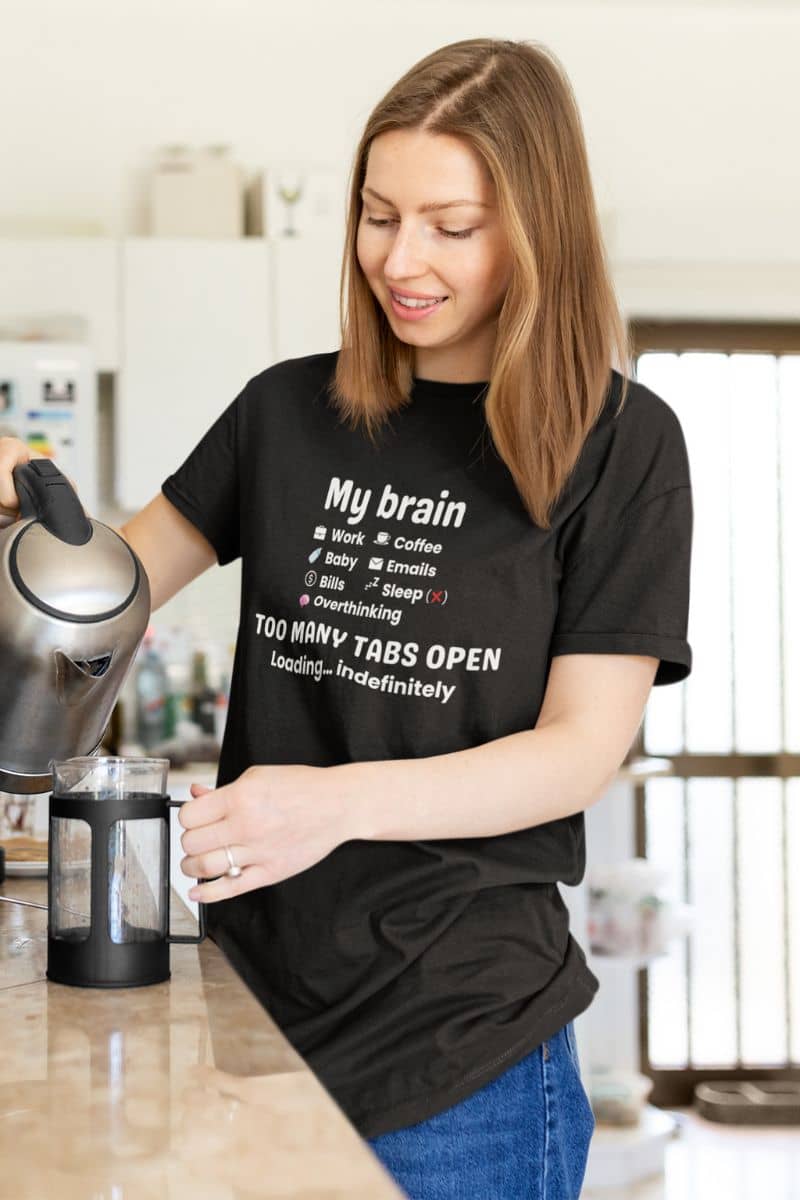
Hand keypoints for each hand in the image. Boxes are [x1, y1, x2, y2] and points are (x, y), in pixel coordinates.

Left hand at [178, 763, 352, 903]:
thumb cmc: (301, 787)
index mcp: (240, 797)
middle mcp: (246, 826)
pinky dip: (208, 893)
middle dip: (190, 840)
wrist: (338, 804)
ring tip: (195, 861)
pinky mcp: (270, 872)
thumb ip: (223, 790)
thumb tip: (195, 796)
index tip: (194, 817)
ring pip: (204, 867)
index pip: (189, 815)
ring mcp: (258, 852)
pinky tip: (197, 891)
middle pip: (192, 843)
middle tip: (199, 837)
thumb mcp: (258, 776)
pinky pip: (231, 888)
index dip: (188, 816)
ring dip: (191, 866)